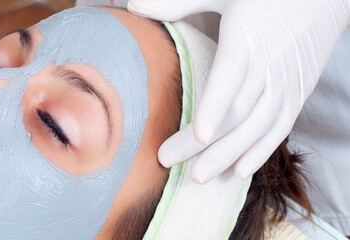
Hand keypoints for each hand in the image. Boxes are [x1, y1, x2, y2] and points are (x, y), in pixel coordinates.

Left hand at [128, 0, 349, 182]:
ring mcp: (286, 81)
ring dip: (229, 154)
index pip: (230, 76)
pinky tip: (241, 170)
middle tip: (168, 160)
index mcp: (246, 36)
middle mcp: (269, 63)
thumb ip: (179, 2)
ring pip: (258, 126)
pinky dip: (263, 149)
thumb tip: (134, 5)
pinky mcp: (299, 91)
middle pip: (236, 111)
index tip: (198, 135)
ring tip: (199, 175)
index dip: (215, 107)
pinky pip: (281, 126)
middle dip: (204, 142)